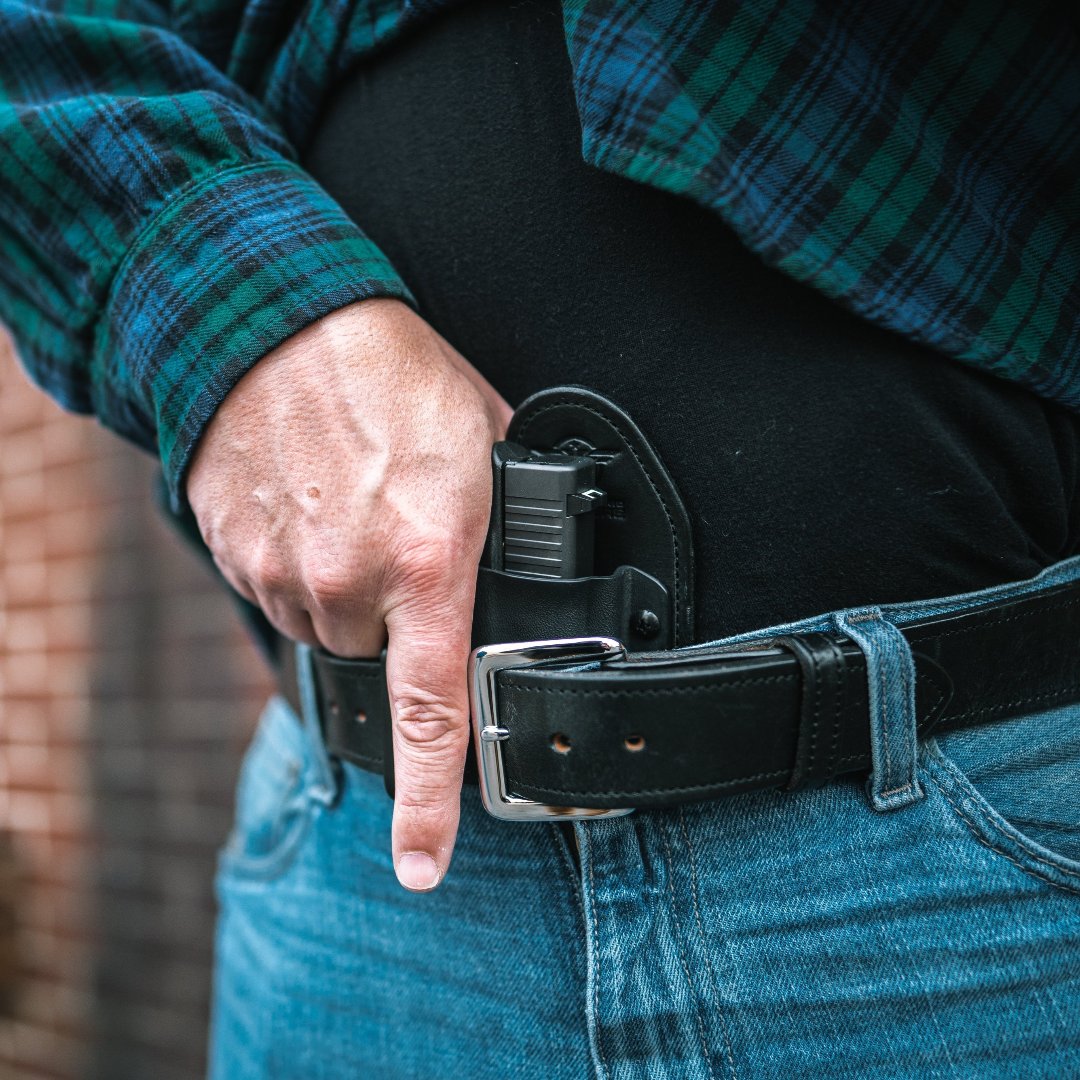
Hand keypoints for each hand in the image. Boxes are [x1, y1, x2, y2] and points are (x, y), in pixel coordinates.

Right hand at [187, 298, 512, 890]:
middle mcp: (350, 585)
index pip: (435, 711)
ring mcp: (284, 574)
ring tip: (354, 507)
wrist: (274, 323)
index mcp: (428, 564)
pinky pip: (280, 591)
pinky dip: (302, 564)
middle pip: (377, 652)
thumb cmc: (390, 372)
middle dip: (395, 614)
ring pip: (327, 622)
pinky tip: (313, 504)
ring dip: (346, 587)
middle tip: (402, 536)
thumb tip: (523, 545)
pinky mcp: (235, 556)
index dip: (432, 801)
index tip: (422, 864)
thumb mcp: (482, 438)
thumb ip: (505, 513)